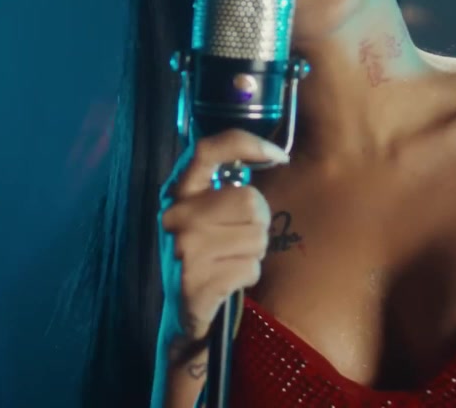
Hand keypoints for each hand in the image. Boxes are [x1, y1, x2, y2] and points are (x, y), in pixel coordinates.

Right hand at [157, 129, 287, 347]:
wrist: (183, 311)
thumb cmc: (207, 254)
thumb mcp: (206, 213)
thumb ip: (226, 185)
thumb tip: (273, 155)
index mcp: (178, 191)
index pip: (209, 150)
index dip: (247, 144)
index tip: (279, 156)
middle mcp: (176, 215)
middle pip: (251, 201)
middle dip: (259, 223)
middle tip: (241, 239)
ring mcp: (183, 249)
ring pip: (256, 237)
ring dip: (254, 252)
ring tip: (231, 260)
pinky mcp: (194, 282)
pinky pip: (250, 268)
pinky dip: (248, 276)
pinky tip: (229, 282)